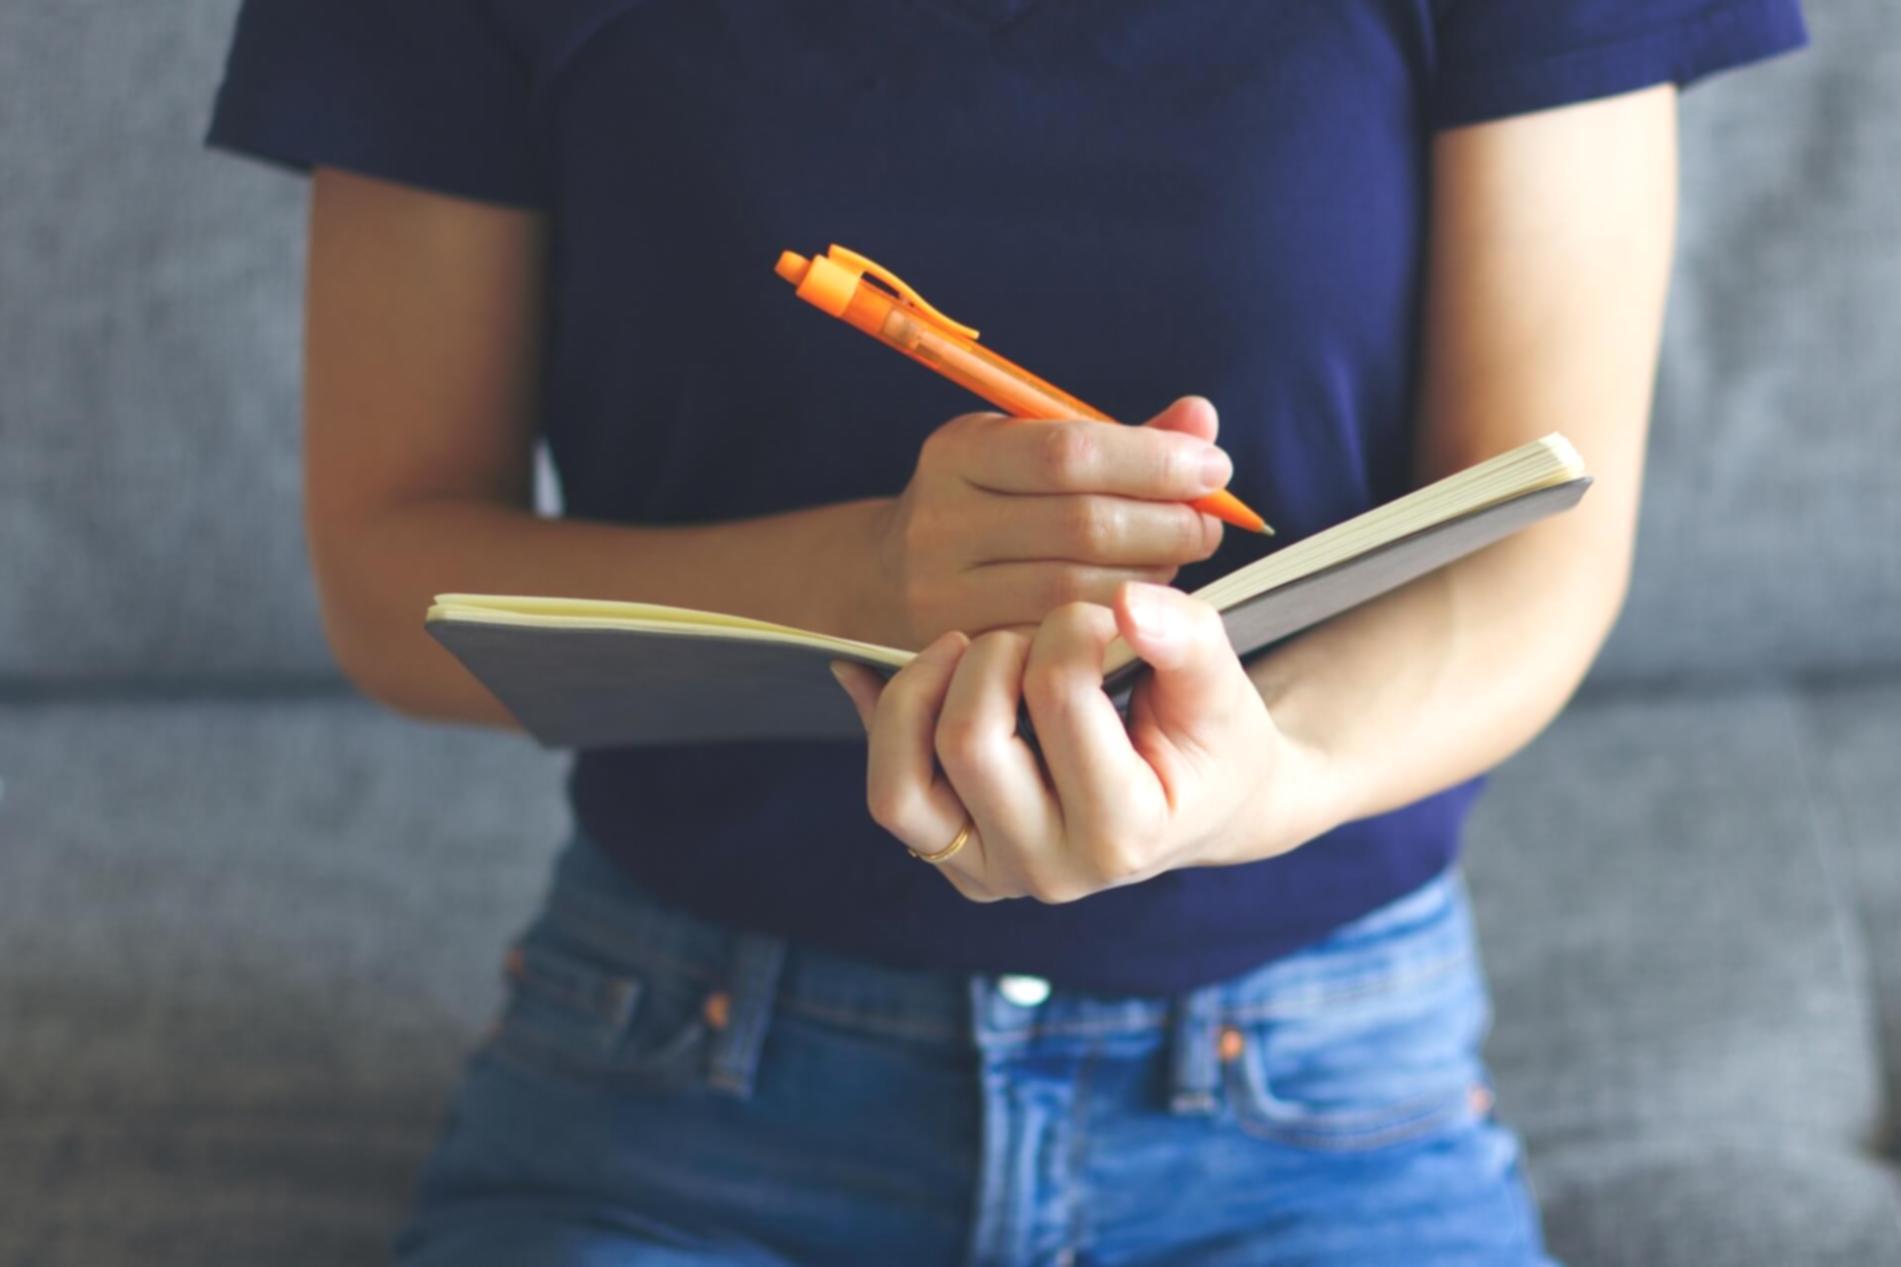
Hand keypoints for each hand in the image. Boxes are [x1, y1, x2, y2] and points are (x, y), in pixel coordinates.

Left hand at [829, 579, 1341, 903]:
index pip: (1060, 698)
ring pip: (902, 784)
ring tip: (968, 651)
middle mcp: (1051, 872)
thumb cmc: (1214, 739)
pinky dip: (886, 723)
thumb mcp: (1223, 688)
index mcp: (1124, 834)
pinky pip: (890, 792)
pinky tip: (899, 671)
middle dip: (993, 655)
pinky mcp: (955, 861)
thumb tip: (1126, 602)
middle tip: (1032, 635)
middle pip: (970, 741)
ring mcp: (994, 875)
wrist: (1206, 802)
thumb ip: (1188, 641)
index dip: (1070, 626)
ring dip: (923, 691)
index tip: (1100, 613)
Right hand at [859, 397, 1230, 650]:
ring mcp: (942, 597)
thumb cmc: (986, 505)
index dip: (1154, 460)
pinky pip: (1058, 644)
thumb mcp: (1029, 453)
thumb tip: (1200, 420)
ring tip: (1175, 564)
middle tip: (1207, 526)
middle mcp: (941, 522)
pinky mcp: (962, 655)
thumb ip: (1118, 439)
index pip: (1069, 452)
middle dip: (1167, 524)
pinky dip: (1114, 625)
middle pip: (1082, 526)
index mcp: (959, 452)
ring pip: (1076, 592)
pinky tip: (1137, 610)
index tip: (1213, 470)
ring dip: (1150, 578)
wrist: (881, 583)